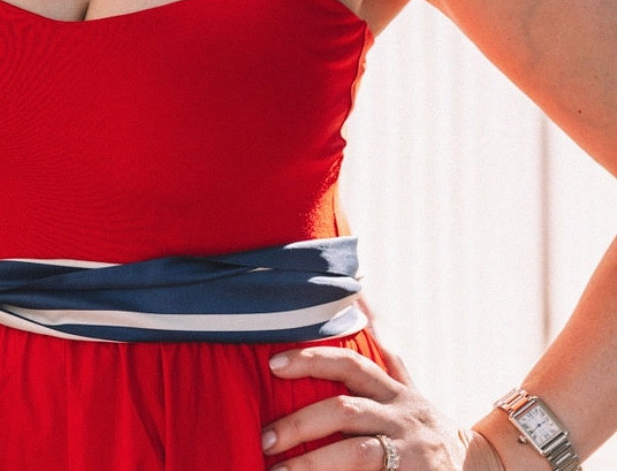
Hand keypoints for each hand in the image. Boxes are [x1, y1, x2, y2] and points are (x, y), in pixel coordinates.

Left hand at [260, 346, 503, 470]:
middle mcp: (402, 417)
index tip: (273, 364)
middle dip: (301, 423)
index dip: (312, 359)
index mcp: (394, 391)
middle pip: (346, 411)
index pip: (350, 365)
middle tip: (265, 437)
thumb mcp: (410, 387)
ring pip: (356, 454)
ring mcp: (411, 451)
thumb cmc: (427, 426)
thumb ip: (385, 349)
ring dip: (313, 463)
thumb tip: (360, 293)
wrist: (482, 468)